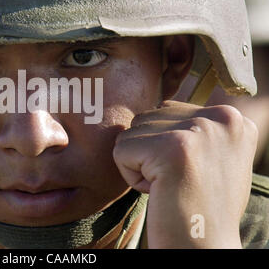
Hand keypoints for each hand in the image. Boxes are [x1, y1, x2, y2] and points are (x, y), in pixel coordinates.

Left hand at [113, 100, 257, 247]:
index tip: (189, 174)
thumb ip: (188, 126)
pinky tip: (158, 193)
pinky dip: (130, 177)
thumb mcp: (208, 155)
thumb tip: (154, 107)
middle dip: (149, 152)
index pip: (167, 110)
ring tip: (169, 186)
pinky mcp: (172, 148)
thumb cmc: (199, 205)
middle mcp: (222, 117)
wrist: (204, 246)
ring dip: (140, 164)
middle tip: (176, 183)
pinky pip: (121, 151)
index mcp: (231, 117)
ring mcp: (199, 130)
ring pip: (132, 133)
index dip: (164, 145)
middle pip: (147, 117)